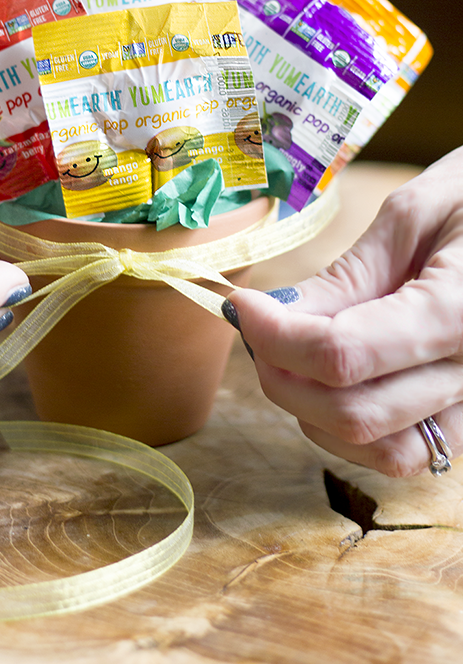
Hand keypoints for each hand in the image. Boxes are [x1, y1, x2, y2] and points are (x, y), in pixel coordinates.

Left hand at [227, 147, 462, 476]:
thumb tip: (278, 317)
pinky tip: (333, 379)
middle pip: (353, 414)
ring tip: (292, 354)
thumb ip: (349, 275)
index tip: (244, 305)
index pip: (345, 355)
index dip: (276, 336)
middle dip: (281, 377)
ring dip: (313, 412)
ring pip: (378, 450)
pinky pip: (404, 450)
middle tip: (258, 329)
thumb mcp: (418, 213)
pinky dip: (349, 427)